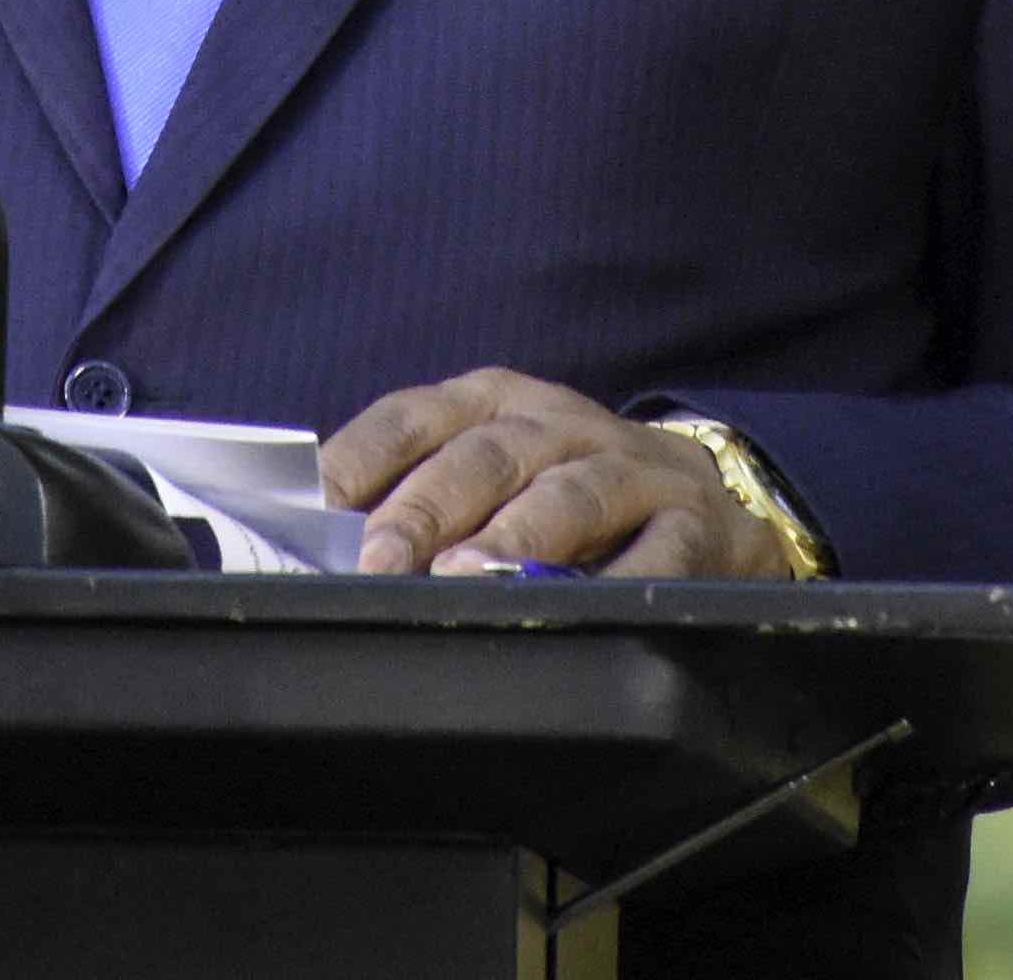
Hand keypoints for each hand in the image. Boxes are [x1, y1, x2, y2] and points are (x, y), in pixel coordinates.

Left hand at [320, 370, 789, 580]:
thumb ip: (406, 498)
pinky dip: (623, 580)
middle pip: (482, 457)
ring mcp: (629, 469)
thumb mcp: (486, 473)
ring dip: (515, 535)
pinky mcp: (692, 525)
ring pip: (567, 493)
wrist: (707, 497)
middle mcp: (556, 424)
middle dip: (422, 509)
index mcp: (489, 403)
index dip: (355, 461)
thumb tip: (306, 552)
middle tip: (375, 564)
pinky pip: (660, 552)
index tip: (305, 513)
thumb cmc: (560, 491)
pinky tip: (587, 609)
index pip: (409, 419)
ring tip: (466, 576)